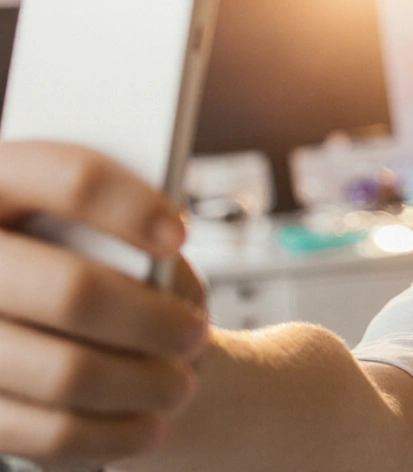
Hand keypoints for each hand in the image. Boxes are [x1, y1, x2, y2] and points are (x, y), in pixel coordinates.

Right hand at [0, 141, 208, 468]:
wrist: (57, 320)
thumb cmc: (94, 261)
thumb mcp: (105, 229)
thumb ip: (121, 235)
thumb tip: (153, 272)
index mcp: (2, 184)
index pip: (62, 175)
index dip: (126, 204)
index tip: (178, 233)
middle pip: (71, 292)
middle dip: (151, 321)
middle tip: (195, 334)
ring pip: (66, 373)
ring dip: (142, 384)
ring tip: (182, 385)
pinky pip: (48, 433)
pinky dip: (113, 434)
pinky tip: (151, 425)